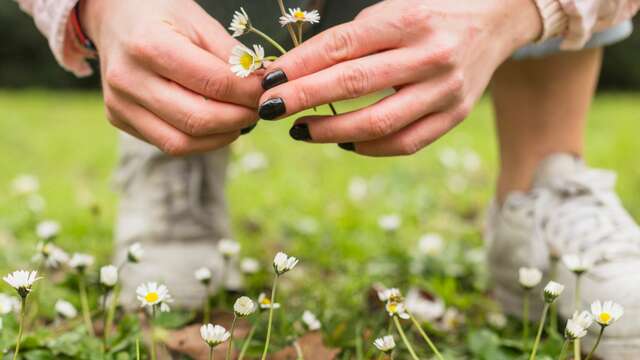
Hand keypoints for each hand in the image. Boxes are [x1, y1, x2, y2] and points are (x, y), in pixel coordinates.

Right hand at [81, 0, 262, 154]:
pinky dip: (200, 140)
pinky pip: (168, 144)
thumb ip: (231, 56)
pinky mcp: (119, 119)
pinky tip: (216, 125)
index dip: (248, 93)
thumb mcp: (200, 21)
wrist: (114, 18)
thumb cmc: (162, 14)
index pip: (213, 83)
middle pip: (197, 120)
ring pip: (182, 143)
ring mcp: (119, 103)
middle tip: (259, 110)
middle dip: (239, 119)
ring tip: (240, 120)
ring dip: (221, 136)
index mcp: (150, 45)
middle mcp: (128, 78)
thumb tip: (263, 86)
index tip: (267, 91)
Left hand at [258, 0, 541, 155]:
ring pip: (378, 122)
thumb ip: (349, 42)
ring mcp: (446, 89)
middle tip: (269, 109)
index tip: (268, 80)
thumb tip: (293, 74)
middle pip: (354, 83)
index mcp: (408, 19)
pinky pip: (405, 142)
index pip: (342, 45)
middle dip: (303, 98)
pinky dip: (368, 147)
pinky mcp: (455, 114)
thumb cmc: (428, 14)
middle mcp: (430, 55)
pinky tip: (343, 143)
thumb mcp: (390, 12)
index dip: (300, 65)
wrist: (495, 19)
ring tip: (299, 130)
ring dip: (330, 131)